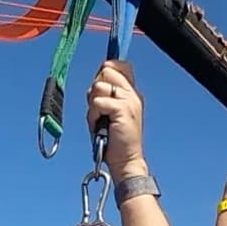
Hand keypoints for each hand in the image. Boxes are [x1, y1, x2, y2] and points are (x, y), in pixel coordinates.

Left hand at [86, 61, 145, 175]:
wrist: (126, 160)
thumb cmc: (115, 139)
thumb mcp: (110, 112)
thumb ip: (105, 94)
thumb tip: (96, 80)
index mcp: (132, 92)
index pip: (119, 64)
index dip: (106, 70)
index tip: (102, 90)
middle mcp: (133, 94)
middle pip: (106, 70)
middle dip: (96, 88)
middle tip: (100, 109)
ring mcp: (129, 101)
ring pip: (99, 85)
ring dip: (93, 104)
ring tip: (100, 119)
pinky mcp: (123, 109)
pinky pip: (97, 101)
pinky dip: (93, 115)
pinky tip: (100, 126)